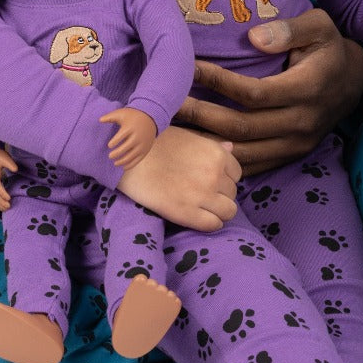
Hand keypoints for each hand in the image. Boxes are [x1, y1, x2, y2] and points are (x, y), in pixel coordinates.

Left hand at [99, 107, 156, 168]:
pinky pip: (138, 160)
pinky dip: (131, 165)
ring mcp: (142, 145)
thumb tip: (99, 120)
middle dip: (116, 154)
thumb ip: (110, 117)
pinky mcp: (145, 150)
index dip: (113, 143)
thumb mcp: (121, 113)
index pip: (120, 137)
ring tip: (115, 163)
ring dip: (122, 161)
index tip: (109, 145)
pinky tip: (124, 167)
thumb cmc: (133, 116)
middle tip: (110, 156)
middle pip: (125, 148)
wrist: (150, 117)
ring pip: (131, 156)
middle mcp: (137, 137)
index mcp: (130, 128)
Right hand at [118, 124, 240, 231]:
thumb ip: (210, 145)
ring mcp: (203, 195)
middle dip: (219, 194)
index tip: (210, 179)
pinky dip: (208, 223)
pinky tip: (195, 216)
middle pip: (232, 193)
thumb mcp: (186, 136)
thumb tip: (230, 148)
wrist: (127, 157)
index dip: (224, 178)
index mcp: (216, 153)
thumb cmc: (153, 142)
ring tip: (200, 206)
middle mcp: (215, 174)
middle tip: (200, 192)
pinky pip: (213, 225)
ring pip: (228, 212)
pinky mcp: (187, 214)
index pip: (236, 174)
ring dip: (217, 211)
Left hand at [173, 8, 362, 175]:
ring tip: (173, 131)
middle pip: (242, 127)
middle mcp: (301, 122)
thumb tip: (253, 37)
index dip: (217, 82)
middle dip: (201, 116)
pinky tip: (197, 153)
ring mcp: (297, 144)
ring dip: (207, 145)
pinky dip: (225, 163)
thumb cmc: (329, 47)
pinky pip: (256, 166)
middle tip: (167, 104)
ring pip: (245, 153)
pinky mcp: (293, 155)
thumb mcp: (319, 25)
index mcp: (306, 89)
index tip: (187, 68)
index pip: (253, 93)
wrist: (355, 81)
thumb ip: (288, 29)